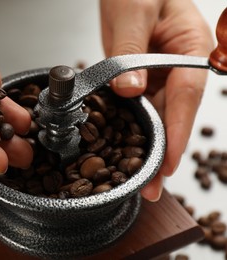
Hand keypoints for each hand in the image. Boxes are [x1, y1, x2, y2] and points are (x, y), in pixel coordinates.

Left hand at [100, 0, 213, 200]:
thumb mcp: (133, 13)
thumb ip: (130, 52)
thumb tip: (130, 91)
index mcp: (190, 48)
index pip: (186, 95)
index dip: (176, 131)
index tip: (166, 162)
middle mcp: (179, 66)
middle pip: (174, 115)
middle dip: (162, 152)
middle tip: (150, 186)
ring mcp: (160, 74)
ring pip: (158, 117)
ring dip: (148, 147)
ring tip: (138, 179)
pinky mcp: (141, 79)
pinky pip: (140, 107)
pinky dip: (133, 129)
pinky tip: (125, 150)